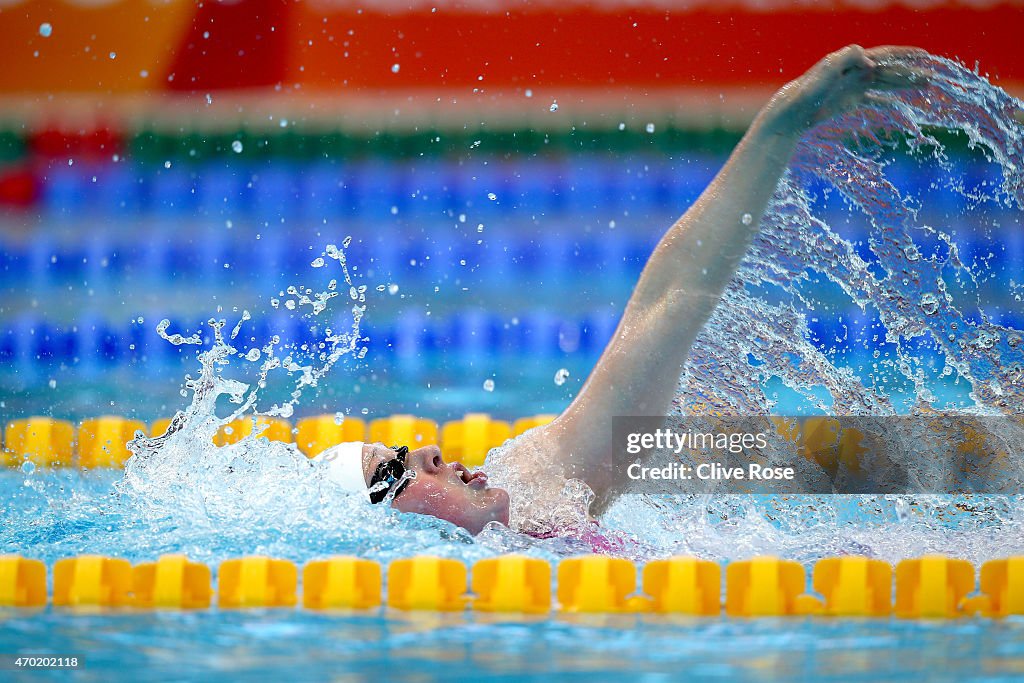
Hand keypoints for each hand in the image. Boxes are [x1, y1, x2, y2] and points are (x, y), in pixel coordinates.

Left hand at [762, 45, 931, 134]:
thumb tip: (863, 53)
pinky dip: (887, 101)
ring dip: (904, 85)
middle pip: (889, 70)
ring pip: (885, 84)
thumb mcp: (823, 74)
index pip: (884, 55)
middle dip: (911, 73)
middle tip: (933, 77)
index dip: (905, 55)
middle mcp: (855, 71)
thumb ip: (843, 60)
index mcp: (852, 61)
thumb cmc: (805, 92)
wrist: (791, 113)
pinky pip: (873, 100)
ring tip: (925, 87)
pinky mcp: (849, 101)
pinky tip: (899, 106)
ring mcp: (853, 86)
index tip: (925, 55)